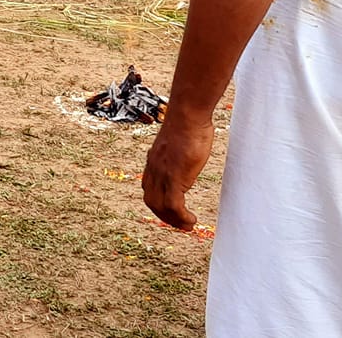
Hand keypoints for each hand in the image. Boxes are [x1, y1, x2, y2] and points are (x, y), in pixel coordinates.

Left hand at [142, 110, 212, 229]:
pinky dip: (181, 217)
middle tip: (181, 224)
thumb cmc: (188, 123)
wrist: (187, 116)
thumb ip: (178, 152)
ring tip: (188, 226)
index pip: (149, 188)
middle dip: (164, 216)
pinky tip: (192, 220)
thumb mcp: (179, 141)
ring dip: (174, 220)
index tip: (171, 210)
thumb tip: (186, 153)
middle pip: (151, 201)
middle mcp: (154, 169)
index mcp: (153, 161)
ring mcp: (163, 174)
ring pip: (160, 206)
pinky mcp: (175, 177)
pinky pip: (174, 205)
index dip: (157, 203)